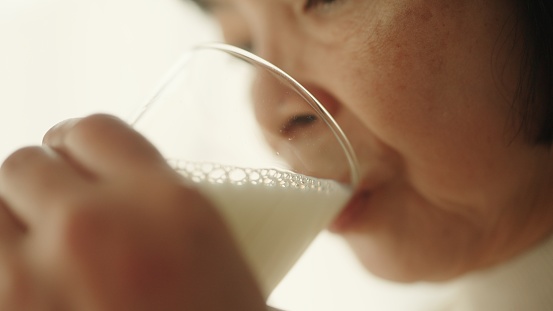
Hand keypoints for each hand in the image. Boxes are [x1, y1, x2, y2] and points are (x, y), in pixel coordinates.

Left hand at [0, 114, 264, 310]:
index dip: (79, 143)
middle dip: (39, 183)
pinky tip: (29, 281)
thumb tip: (104, 183)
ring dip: (8, 222)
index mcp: (166, 204)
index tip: (76, 160)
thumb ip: (155, 203)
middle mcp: (97, 227)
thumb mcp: (211, 250)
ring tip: (34, 248)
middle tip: (56, 210)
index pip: (92, 130)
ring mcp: (35, 280)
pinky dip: (4, 264)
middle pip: (26, 163)